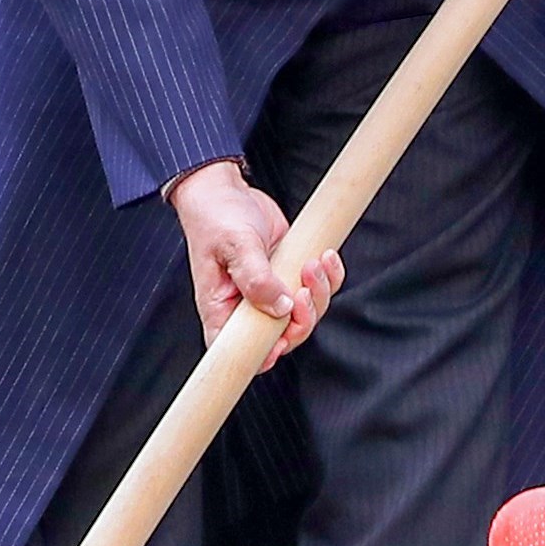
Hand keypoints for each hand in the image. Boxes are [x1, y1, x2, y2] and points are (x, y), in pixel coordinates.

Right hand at [169, 160, 343, 369]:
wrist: (224, 191)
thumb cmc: (216, 217)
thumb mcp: (234, 244)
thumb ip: (256, 278)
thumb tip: (281, 307)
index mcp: (223, 309)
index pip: (242, 351)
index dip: (266, 355)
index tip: (281, 338)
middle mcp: (247, 307)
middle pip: (284, 336)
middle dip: (303, 317)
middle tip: (303, 288)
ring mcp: (271, 292)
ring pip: (306, 313)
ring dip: (319, 292)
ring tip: (313, 262)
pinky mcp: (289, 275)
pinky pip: (317, 289)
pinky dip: (328, 277)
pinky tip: (325, 256)